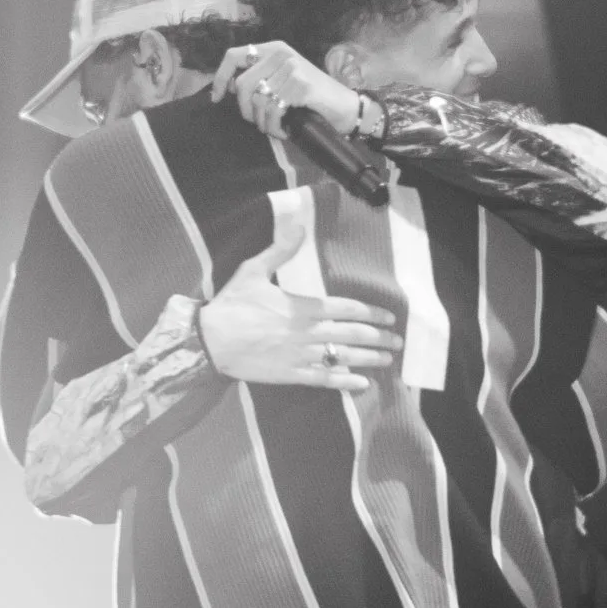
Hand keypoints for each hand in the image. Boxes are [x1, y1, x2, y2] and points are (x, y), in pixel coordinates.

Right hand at [197, 208, 400, 392]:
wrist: (209, 341)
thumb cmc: (231, 304)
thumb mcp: (253, 269)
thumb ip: (280, 250)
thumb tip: (298, 224)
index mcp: (301, 306)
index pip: (346, 309)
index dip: (370, 313)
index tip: (389, 318)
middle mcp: (306, 332)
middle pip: (350, 335)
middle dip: (377, 338)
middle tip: (397, 342)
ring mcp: (299, 356)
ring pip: (341, 358)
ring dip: (368, 359)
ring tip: (387, 360)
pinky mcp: (289, 375)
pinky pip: (323, 380)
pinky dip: (344, 381)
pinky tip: (361, 383)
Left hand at [211, 41, 376, 140]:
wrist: (346, 107)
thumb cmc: (312, 97)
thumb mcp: (283, 78)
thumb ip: (259, 76)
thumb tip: (227, 88)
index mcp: (274, 49)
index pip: (233, 56)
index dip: (220, 78)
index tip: (216, 98)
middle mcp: (282, 54)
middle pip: (241, 84)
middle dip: (245, 110)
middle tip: (258, 122)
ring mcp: (292, 69)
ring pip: (257, 101)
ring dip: (263, 122)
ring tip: (275, 127)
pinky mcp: (301, 86)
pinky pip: (273, 111)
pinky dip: (276, 127)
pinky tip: (285, 130)